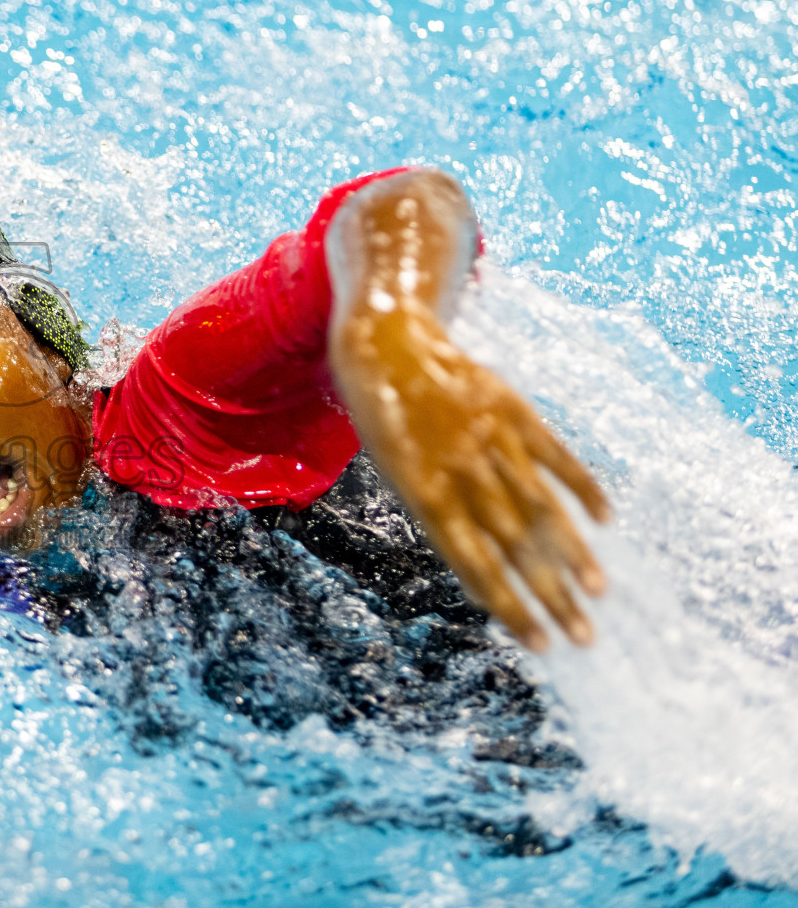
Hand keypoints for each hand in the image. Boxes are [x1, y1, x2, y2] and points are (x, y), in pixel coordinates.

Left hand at [331, 305, 610, 649]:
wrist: (386, 345)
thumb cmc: (389, 424)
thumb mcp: (399, 476)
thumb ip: (442, 519)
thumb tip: (485, 577)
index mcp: (424, 494)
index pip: (474, 565)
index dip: (509, 605)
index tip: (539, 644)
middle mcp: (461, 471)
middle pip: (514, 546)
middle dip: (550, 596)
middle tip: (583, 637)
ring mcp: (491, 440)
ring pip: (540, 507)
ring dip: (571, 553)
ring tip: (598, 593)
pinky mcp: (514, 410)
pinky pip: (555, 455)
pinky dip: (581, 487)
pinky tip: (604, 521)